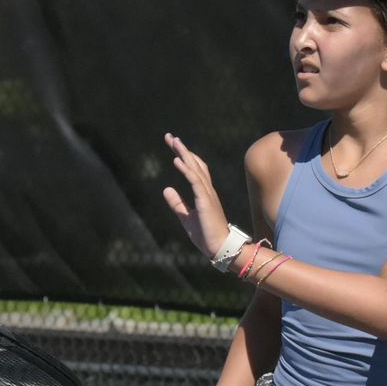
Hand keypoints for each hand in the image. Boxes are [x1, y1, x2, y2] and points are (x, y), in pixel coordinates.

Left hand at [162, 133, 230, 259]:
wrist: (220, 249)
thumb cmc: (207, 235)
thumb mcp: (186, 218)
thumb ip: (177, 204)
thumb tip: (166, 189)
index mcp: (204, 193)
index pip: (194, 169)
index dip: (184, 156)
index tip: (173, 145)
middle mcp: (207, 190)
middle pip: (195, 163)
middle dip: (182, 149)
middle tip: (169, 136)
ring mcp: (207, 194)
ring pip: (195, 169)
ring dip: (184, 154)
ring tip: (174, 142)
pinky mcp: (206, 201)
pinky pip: (195, 181)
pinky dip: (186, 170)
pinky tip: (176, 160)